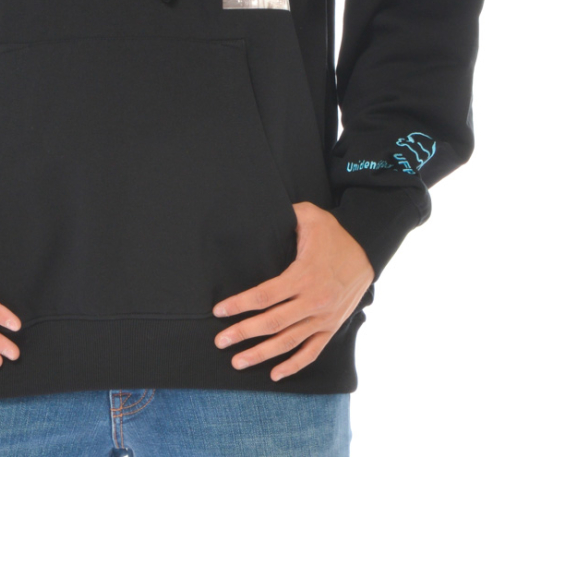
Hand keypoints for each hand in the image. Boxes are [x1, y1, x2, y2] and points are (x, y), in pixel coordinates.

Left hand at [211, 201, 374, 380]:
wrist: (367, 254)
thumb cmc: (333, 235)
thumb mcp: (310, 216)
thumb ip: (286, 215)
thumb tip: (260, 211)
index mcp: (303, 276)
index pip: (263, 296)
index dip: (239, 305)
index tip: (218, 311)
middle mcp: (313, 301)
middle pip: (271, 323)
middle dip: (242, 333)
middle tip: (220, 341)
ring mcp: (323, 318)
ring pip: (288, 342)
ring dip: (261, 354)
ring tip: (237, 362)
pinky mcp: (331, 328)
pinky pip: (311, 352)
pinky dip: (293, 365)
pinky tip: (275, 374)